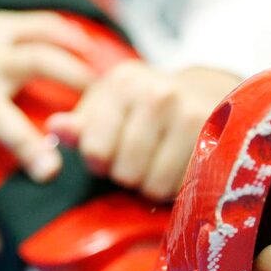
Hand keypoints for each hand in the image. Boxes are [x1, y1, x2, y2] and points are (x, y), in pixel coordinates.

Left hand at [46, 61, 241, 200]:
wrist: (201, 92)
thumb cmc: (140, 108)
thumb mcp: (104, 109)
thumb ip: (79, 126)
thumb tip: (56, 128)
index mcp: (121, 83)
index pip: (96, 152)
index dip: (101, 161)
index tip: (112, 149)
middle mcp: (157, 93)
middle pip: (126, 173)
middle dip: (129, 174)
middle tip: (140, 157)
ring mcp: (189, 113)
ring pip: (155, 185)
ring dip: (153, 184)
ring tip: (160, 161)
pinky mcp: (214, 136)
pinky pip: (183, 187)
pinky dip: (178, 186)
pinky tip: (180, 164)